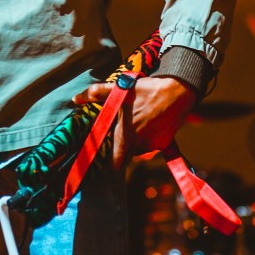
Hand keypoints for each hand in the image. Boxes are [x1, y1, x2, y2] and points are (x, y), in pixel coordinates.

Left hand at [72, 76, 196, 168]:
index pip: (115, 164)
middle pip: (126, 155)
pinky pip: (152, 144)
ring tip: (137, 122)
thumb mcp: (120, 90)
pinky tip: (151, 122)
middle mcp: (140, 145)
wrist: (178, 91)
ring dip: (136, 141)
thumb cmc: (147, 91)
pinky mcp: (165, 143)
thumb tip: (75, 98)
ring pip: (140, 149)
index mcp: (126, 136)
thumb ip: (96, 94)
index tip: (105, 155)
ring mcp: (154, 145)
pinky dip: (150, 137)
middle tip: (121, 133)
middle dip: (122, 147)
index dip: (109, 162)